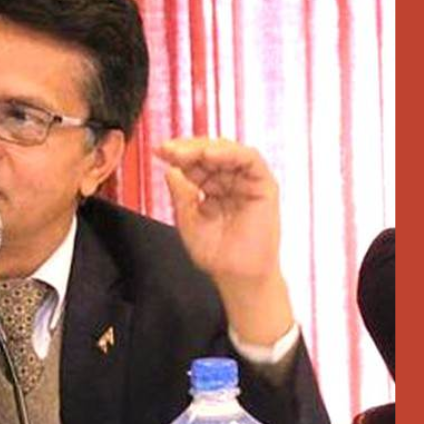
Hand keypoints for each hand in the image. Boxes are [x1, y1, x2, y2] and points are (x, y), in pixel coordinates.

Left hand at [155, 137, 292, 344]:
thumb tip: (168, 169)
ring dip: (204, 148)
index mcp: (212, 187)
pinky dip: (230, 153)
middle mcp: (230, 181)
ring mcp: (247, 182)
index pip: (195, 163)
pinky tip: (209, 155)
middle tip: (168, 150)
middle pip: (210, 153)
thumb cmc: (215, 253)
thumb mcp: (187, 218)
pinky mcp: (264, 185)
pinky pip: (250, 160)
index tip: (159, 151)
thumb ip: (180, 193)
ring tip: (183, 152)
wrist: (235, 275)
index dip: (177, 155)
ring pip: (228, 151)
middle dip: (187, 149)